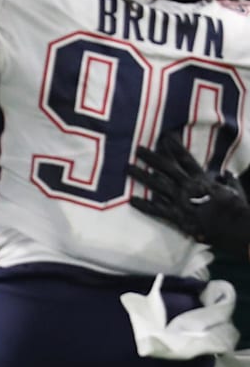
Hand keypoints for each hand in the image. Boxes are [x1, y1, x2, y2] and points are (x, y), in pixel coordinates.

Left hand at [128, 132, 249, 258]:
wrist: (237, 230)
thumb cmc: (239, 211)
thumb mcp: (236, 191)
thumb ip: (229, 181)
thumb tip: (226, 173)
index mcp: (203, 180)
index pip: (187, 160)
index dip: (176, 148)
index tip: (166, 137)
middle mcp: (189, 188)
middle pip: (167, 169)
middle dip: (152, 158)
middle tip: (137, 149)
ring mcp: (182, 202)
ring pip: (157, 186)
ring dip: (141, 176)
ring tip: (128, 167)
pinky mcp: (178, 217)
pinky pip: (157, 210)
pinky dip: (144, 205)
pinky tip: (131, 199)